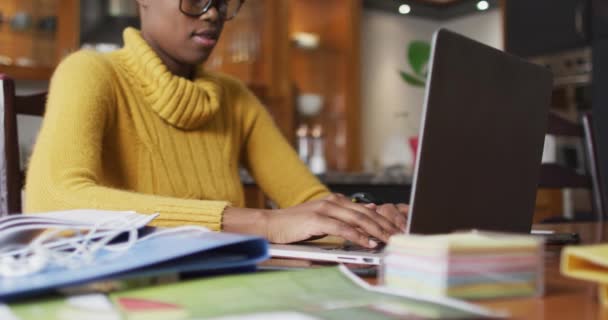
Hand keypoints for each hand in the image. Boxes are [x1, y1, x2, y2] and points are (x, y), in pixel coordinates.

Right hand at [223, 194, 402, 247]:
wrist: (271, 225)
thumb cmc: (296, 225)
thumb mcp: (324, 219)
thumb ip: (345, 216)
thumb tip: (370, 210)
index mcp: (336, 200)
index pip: (366, 209)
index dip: (384, 220)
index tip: (397, 230)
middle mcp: (332, 201)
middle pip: (366, 213)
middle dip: (385, 226)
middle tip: (399, 237)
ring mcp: (325, 209)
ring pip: (358, 219)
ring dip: (376, 231)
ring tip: (389, 241)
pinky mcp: (317, 219)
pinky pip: (343, 228)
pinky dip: (358, 236)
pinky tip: (368, 243)